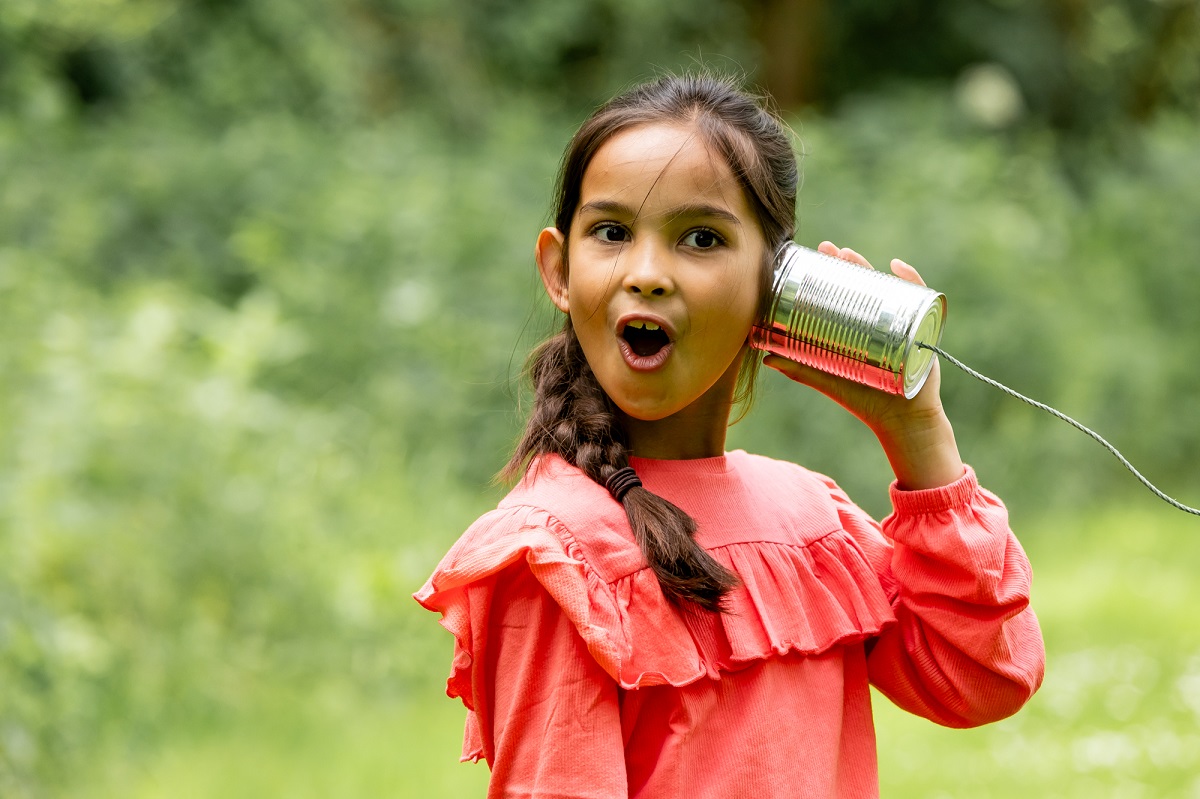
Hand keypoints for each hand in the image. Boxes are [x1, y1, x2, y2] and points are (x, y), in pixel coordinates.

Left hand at [762, 241, 965, 489]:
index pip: (845, 293)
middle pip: (865, 284)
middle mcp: (882, 321)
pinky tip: (896, 267)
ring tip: (850, 255)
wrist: (903, 423)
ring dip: (870, 267)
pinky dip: (912, 279)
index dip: (831, 273)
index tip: (814, 256)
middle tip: (829, 249)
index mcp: (860, 328)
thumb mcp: (831, 381)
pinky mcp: (922, 330)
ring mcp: (903, 323)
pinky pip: (921, 299)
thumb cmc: (866, 402)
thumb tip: (765, 356)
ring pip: (887, 287)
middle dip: (847, 263)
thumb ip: (801, 369)